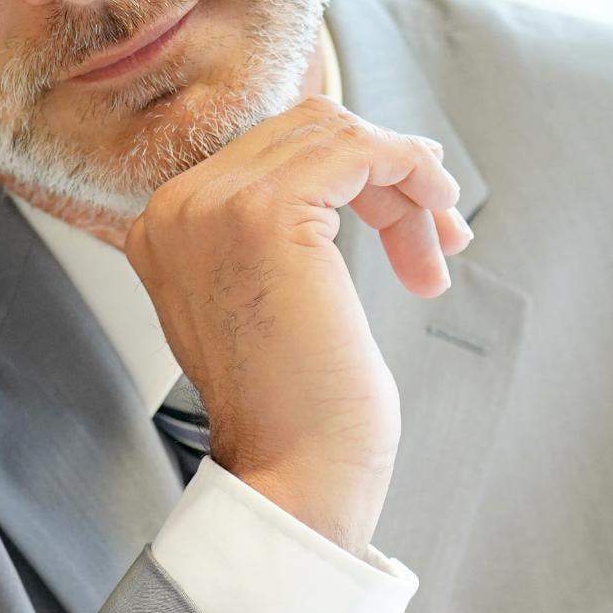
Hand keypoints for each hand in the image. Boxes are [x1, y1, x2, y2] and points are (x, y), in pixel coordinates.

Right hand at [123, 97, 471, 553]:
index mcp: (168, 226)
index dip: (357, 173)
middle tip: (442, 236)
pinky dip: (410, 168)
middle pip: (305, 134)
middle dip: (387, 176)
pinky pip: (357, 148)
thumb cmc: (302, 412)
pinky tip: (440, 213)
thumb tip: (362, 165)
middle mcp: (176, 207)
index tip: (416, 219)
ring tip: (444, 241)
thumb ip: (287, 232)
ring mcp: (213, 206)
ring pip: (334, 134)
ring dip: (408, 180)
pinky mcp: (264, 213)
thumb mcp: (279, 300)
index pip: (272, 152)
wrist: (294, 478)